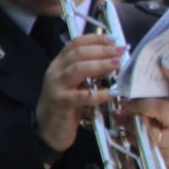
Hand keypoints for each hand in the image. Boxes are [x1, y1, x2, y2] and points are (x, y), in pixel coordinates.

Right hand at [36, 34, 124, 152]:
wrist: (47, 130)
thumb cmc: (66, 105)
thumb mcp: (76, 84)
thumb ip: (89, 71)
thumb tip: (114, 59)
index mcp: (59, 64)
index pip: (75, 44)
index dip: (95, 39)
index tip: (114, 39)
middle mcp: (56, 72)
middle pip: (78, 54)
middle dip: (102, 50)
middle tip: (121, 51)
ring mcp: (57, 87)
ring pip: (78, 69)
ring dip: (101, 65)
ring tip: (118, 64)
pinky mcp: (61, 104)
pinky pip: (81, 96)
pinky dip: (98, 94)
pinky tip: (112, 93)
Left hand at [121, 58, 168, 168]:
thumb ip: (161, 96)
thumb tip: (135, 82)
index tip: (162, 60)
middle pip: (160, 108)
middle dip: (139, 104)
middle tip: (125, 102)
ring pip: (146, 125)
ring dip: (129, 119)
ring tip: (119, 113)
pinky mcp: (160, 149)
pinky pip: (140, 138)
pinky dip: (127, 132)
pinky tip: (120, 126)